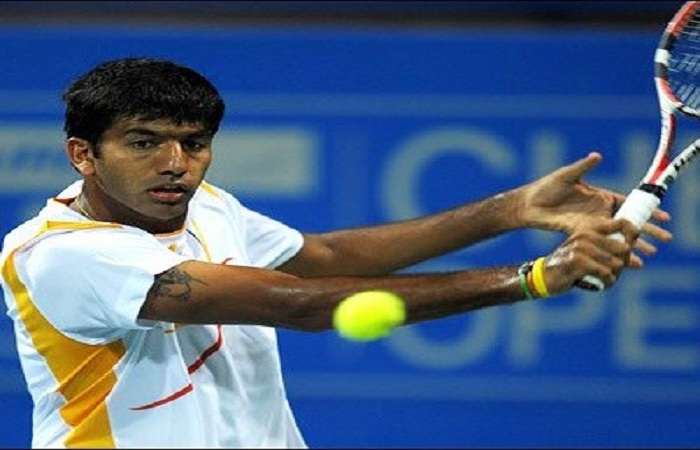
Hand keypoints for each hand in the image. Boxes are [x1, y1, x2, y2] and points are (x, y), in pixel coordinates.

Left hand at [515, 152, 671, 267]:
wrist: (527, 204)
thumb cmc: (546, 187)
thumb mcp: (566, 175)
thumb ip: (583, 167)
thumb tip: (598, 155)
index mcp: (599, 196)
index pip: (628, 204)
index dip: (645, 211)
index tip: (663, 217)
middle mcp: (597, 212)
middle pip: (627, 222)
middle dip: (646, 230)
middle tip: (664, 240)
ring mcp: (589, 224)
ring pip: (616, 235)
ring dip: (632, 245)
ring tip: (648, 256)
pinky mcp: (579, 233)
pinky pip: (598, 243)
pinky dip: (611, 250)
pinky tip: (623, 260)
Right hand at [544, 218, 638, 294]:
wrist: (543, 276)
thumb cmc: (568, 265)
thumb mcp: (584, 249)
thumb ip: (604, 247)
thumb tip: (633, 253)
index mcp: (589, 228)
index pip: (622, 223)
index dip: (633, 234)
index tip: (632, 248)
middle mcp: (586, 234)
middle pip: (624, 248)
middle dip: (623, 263)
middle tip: (613, 272)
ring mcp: (581, 247)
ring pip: (617, 263)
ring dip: (615, 275)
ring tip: (605, 279)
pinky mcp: (578, 262)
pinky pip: (606, 273)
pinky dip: (608, 282)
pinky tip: (602, 284)